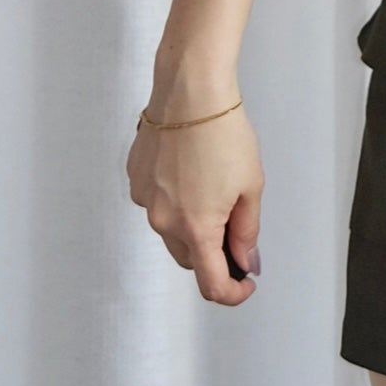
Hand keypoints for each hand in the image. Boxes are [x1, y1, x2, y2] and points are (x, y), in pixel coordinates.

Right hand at [127, 102, 264, 306]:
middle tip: (236, 229)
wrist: (190, 92)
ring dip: (192, 227)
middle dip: (214, 255)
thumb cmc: (223, 133)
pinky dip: (174, 201)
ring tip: (212, 189)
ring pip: (171, 232)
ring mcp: (145, 200)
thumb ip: (246, 232)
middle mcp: (164, 221)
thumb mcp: (250, 187)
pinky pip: (157, 204)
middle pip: (190, 259)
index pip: (211, 284)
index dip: (233, 293)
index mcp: (196, 228)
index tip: (246, 284)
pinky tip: (190, 174)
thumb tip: (245, 261)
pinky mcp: (135, 180)